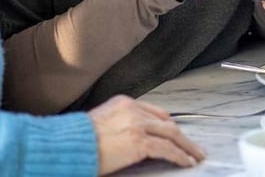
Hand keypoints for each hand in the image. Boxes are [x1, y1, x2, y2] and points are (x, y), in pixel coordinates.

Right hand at [89, 95, 204, 174]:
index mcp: (124, 103)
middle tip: (194, 146)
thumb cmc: (78, 140)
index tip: (176, 133)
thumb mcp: (101, 122)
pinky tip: (186, 162)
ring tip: (196, 156)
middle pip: (167, 122)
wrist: (69, 145)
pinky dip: (180, 156)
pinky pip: (167, 149)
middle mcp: (133, 110)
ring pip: (172, 134)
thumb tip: (130, 137)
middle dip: (182, 136)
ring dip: (187, 147)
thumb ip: (119, 124)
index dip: (169, 124)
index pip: (155, 112)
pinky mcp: (139, 142)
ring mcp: (138, 125)